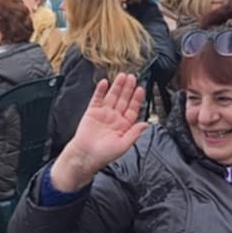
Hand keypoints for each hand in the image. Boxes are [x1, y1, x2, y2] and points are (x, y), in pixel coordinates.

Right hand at [50, 75, 148, 191]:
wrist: (85, 156)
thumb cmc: (104, 154)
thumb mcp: (123, 145)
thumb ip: (134, 133)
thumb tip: (146, 124)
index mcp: (124, 126)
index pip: (132, 109)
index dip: (137, 99)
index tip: (141, 89)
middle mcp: (114, 118)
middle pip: (123, 100)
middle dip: (128, 89)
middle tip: (133, 77)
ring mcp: (103, 114)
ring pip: (112, 97)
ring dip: (117, 86)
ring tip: (122, 76)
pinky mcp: (92, 112)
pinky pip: (97, 99)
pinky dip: (101, 91)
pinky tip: (105, 83)